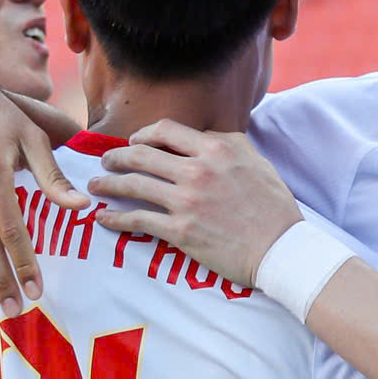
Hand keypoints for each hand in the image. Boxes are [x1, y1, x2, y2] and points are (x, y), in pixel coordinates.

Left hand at [89, 122, 300, 287]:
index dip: (143, 134)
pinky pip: (137, 220)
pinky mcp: (180, 232)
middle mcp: (197, 171)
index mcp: (216, 149)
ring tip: (96, 185)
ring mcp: (186, 202)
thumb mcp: (255, 161)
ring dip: (108, 183)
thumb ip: (226, 143)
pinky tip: (103, 218)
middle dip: (116, 157)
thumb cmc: (273, 206)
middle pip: (141, 155)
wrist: (281, 248)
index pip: (165, 130)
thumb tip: (203, 135)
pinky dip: (115, 218)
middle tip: (105, 161)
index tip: (134, 142)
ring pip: (133, 185)